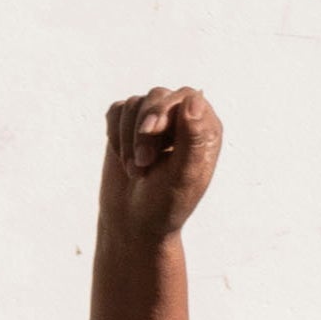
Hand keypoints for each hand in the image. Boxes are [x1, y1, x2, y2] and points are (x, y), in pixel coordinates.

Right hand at [98, 85, 223, 246]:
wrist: (134, 223)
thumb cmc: (165, 203)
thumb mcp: (182, 175)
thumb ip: (192, 138)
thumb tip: (194, 99)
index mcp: (204, 129)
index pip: (187, 96)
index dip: (165, 109)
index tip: (151, 130)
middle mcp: (181, 119)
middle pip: (158, 97)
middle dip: (144, 131)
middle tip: (144, 163)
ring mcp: (154, 121)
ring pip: (134, 105)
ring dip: (128, 140)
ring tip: (137, 171)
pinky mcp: (129, 125)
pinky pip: (117, 111)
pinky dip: (115, 136)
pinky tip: (124, 160)